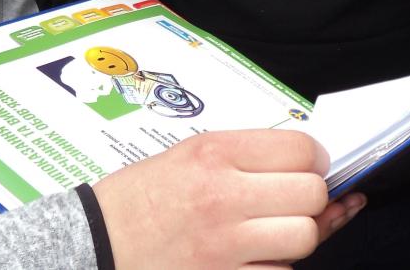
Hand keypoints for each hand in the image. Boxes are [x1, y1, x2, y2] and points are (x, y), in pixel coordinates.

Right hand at [92, 129, 364, 268]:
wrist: (96, 243)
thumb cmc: (140, 198)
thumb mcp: (189, 154)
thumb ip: (248, 155)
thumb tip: (311, 163)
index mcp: (214, 154)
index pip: (302, 149)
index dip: (313, 159)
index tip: (307, 165)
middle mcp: (223, 197)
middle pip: (311, 194)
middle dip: (311, 196)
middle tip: (292, 198)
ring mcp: (226, 246)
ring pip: (305, 237)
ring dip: (297, 233)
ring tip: (272, 228)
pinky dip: (275, 264)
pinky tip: (253, 254)